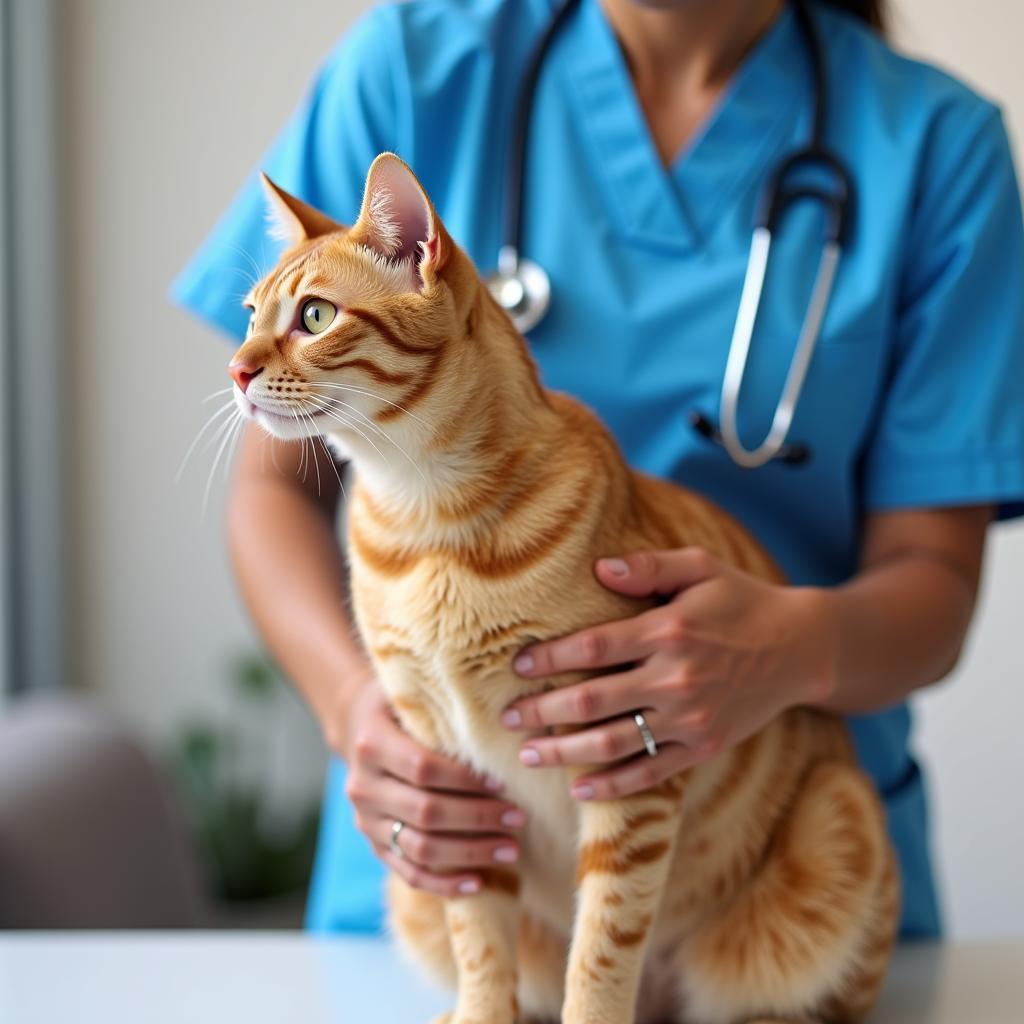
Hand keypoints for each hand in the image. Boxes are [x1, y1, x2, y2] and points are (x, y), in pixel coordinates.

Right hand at [338, 679, 527, 897]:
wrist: (358, 726)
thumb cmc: (400, 705)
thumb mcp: (411, 692)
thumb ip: (443, 704)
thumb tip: (503, 713)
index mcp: (372, 743)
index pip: (423, 768)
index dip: (465, 779)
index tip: (503, 782)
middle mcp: (362, 786)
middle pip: (426, 812)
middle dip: (478, 818)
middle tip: (519, 818)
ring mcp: (366, 821)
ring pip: (420, 848)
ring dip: (470, 852)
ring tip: (511, 849)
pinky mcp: (374, 845)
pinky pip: (409, 873)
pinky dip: (444, 883)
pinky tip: (478, 881)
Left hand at [502, 548, 834, 800]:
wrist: (801, 648)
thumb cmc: (742, 600)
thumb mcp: (699, 568)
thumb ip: (648, 566)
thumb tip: (598, 569)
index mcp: (669, 630)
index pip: (593, 646)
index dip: (550, 656)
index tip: (518, 665)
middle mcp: (676, 678)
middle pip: (592, 699)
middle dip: (542, 709)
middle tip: (507, 716)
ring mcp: (690, 719)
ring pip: (613, 741)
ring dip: (564, 751)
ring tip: (528, 754)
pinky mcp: (704, 747)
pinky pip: (651, 772)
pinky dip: (614, 784)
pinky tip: (581, 789)